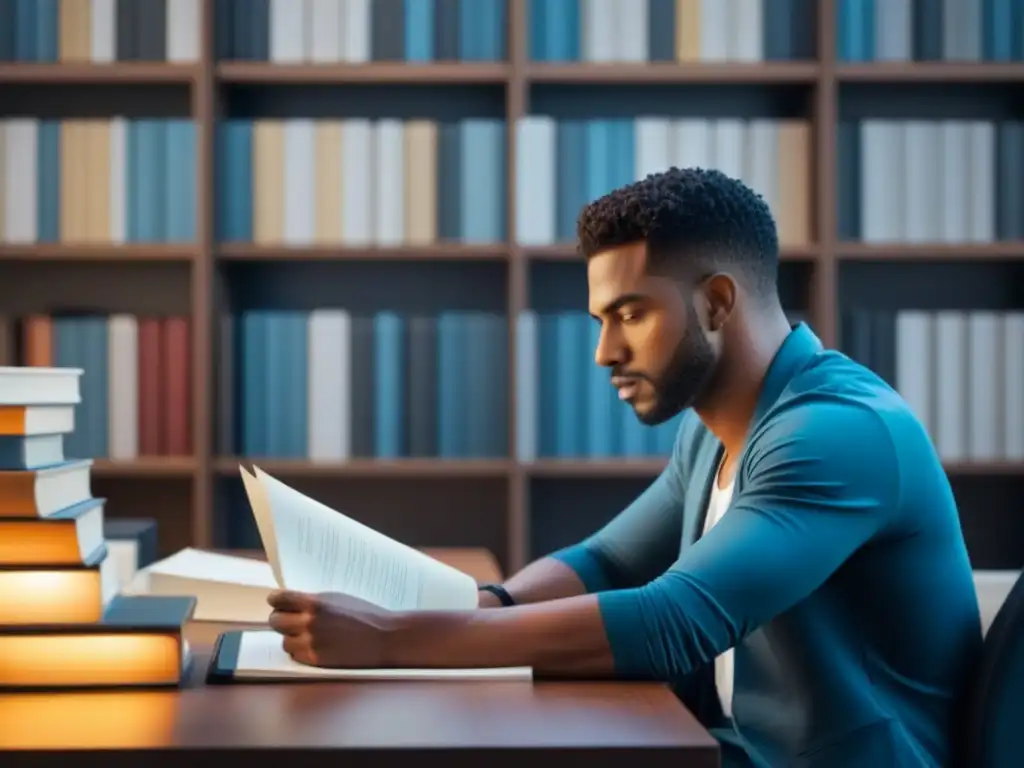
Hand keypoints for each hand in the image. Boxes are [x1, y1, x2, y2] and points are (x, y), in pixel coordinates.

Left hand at [267, 590, 398, 667]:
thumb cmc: (366, 615)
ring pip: (284, 642)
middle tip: (287, 620)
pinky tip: (313, 646)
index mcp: (316, 603)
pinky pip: (296, 656)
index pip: (280, 599)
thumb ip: (314, 602)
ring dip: (291, 638)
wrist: (385, 637)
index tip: (276, 602)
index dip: (276, 600)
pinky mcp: (316, 661)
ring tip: (304, 635)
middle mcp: (310, 623)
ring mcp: (312, 643)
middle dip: (280, 619)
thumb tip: (292, 603)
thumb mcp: (339, 599)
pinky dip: (300, 652)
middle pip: (275, 621)